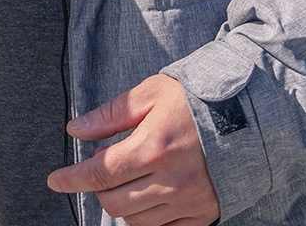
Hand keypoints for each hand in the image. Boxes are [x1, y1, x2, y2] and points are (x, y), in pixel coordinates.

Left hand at [45, 75, 217, 224]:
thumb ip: (110, 115)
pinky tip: (148, 199)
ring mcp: (190, 201)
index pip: (100, 173)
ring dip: (123, 204)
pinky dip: (148, 219)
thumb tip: (75, 130)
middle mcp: (171, 180)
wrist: (250, 115)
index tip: (55, 181)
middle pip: (115, 203)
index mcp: (154, 147)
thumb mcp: (151, 93)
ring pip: (137, 222)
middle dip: (99, 189)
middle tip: (105, 170)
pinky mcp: (205, 213)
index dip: (72, 179)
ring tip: (130, 180)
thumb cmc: (197, 99)